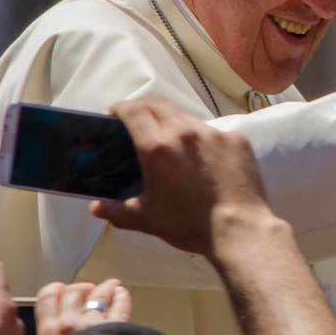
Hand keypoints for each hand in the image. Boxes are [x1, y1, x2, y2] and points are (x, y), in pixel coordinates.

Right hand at [34, 279, 131, 334]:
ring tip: (112, 286)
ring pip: (98, 295)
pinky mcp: (117, 328)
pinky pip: (120, 306)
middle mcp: (70, 322)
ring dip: (105, 288)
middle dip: (81, 288)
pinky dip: (122, 297)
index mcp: (49, 333)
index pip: (47, 297)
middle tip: (88, 291)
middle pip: (74, 292)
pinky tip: (123, 294)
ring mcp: (94, 323)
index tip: (61, 291)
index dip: (56, 291)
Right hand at [93, 96, 272, 257]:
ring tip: (176, 148)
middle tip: (140, 124)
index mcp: (157, 147)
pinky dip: (205, 142)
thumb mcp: (146, 219)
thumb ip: (117, 211)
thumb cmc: (190, 225)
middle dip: (145, 109)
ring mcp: (213, 134)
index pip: (133, 111)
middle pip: (159, 104)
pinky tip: (206, 163)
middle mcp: (185, 133)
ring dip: (176, 126)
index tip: (115, 114)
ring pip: (188, 118)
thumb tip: (97, 209)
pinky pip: (215, 133)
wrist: (238, 229)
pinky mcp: (236, 140)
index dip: (120, 108)